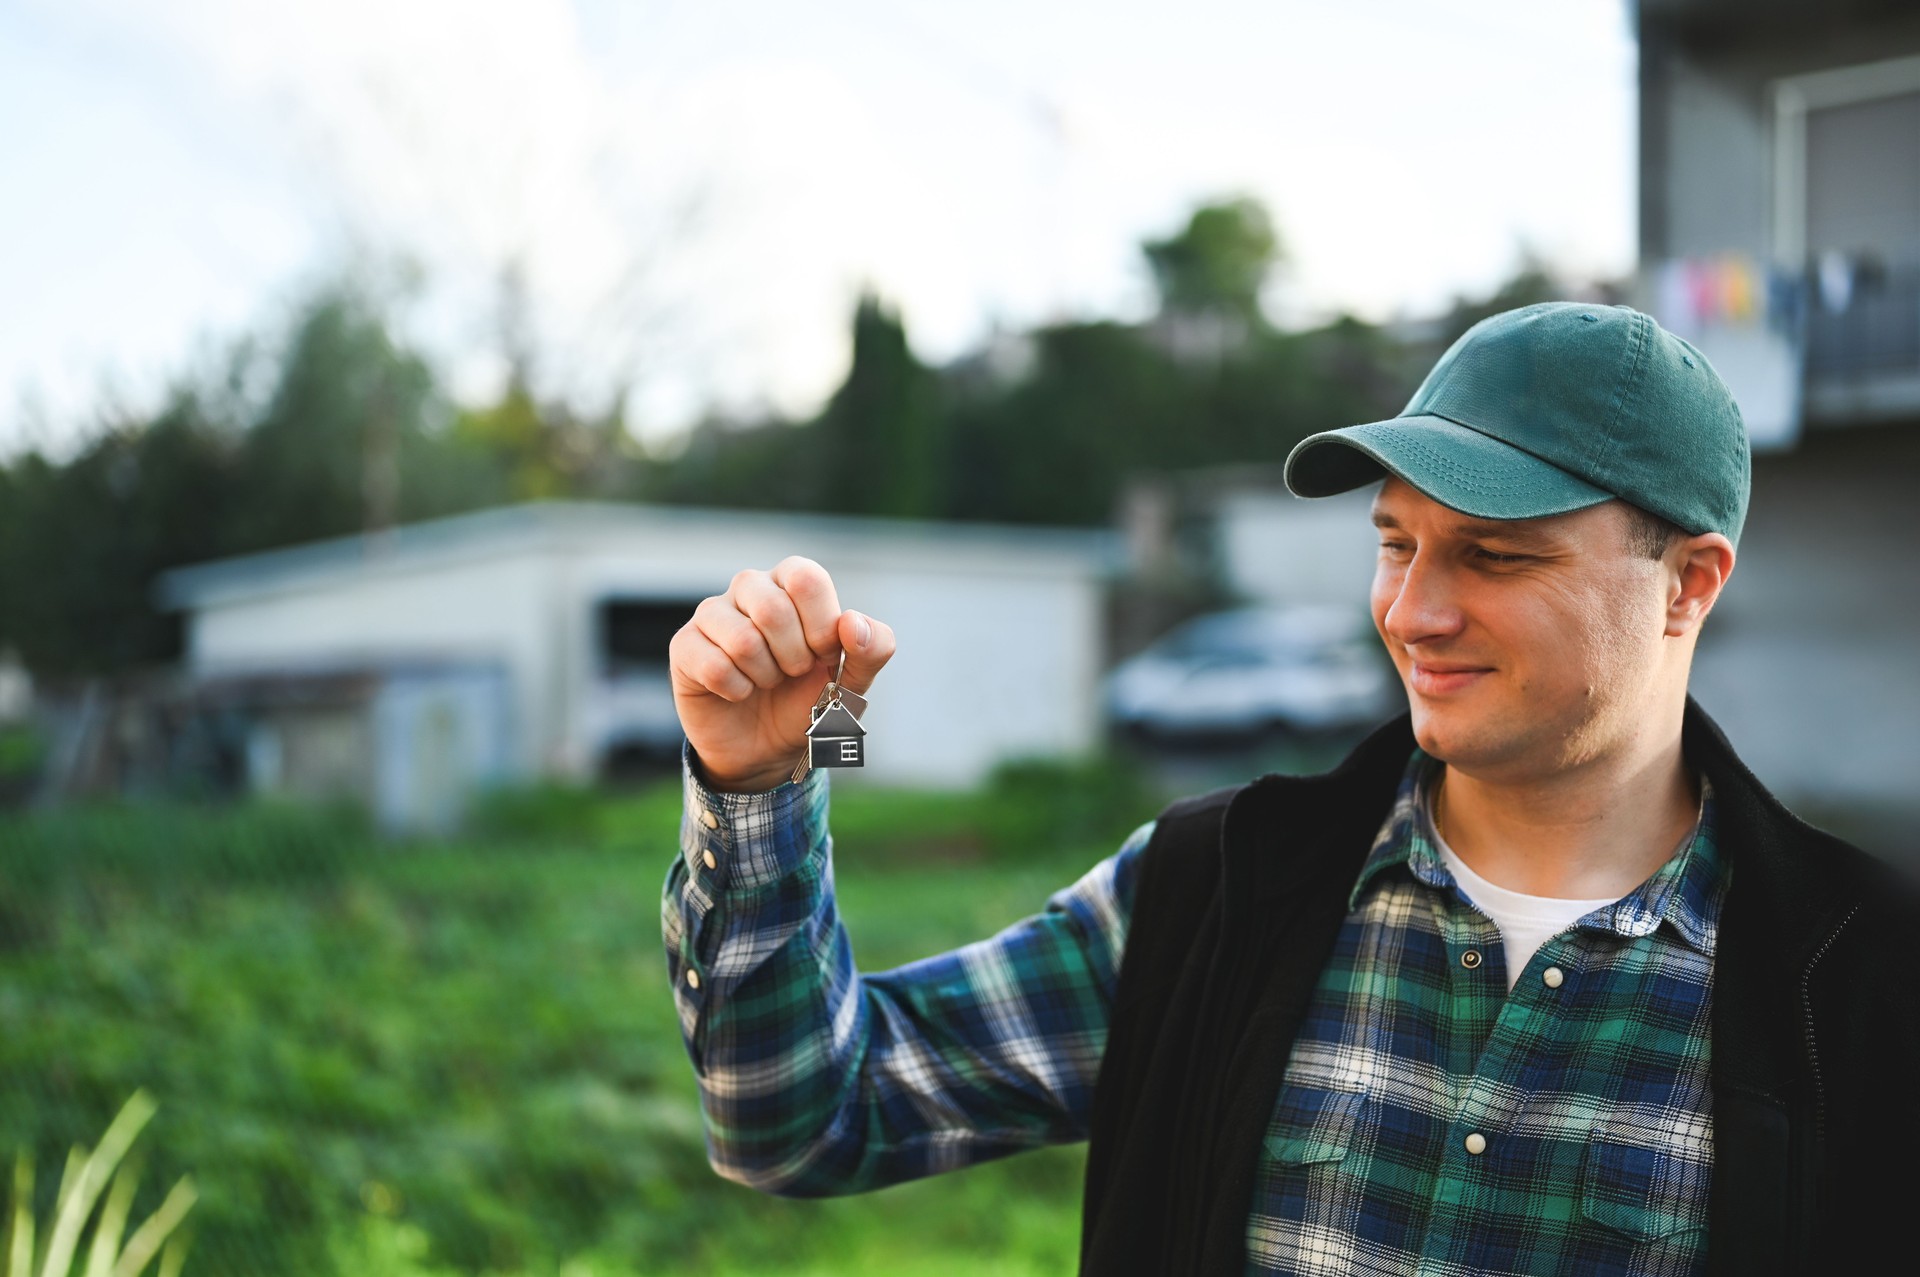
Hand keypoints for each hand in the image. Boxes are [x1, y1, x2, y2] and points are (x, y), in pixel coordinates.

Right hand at [669, 557, 896, 791]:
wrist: (767, 748)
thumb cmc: (810, 702)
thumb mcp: (854, 683)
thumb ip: (873, 649)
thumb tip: (852, 623)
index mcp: (793, 581)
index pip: (806, 579)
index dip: (820, 628)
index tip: (822, 655)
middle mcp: (750, 587)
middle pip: (773, 609)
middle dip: (793, 658)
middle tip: (791, 672)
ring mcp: (712, 613)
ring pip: (742, 640)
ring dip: (764, 676)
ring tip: (765, 681)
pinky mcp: (684, 645)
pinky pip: (715, 667)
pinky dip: (737, 692)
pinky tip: (738, 693)